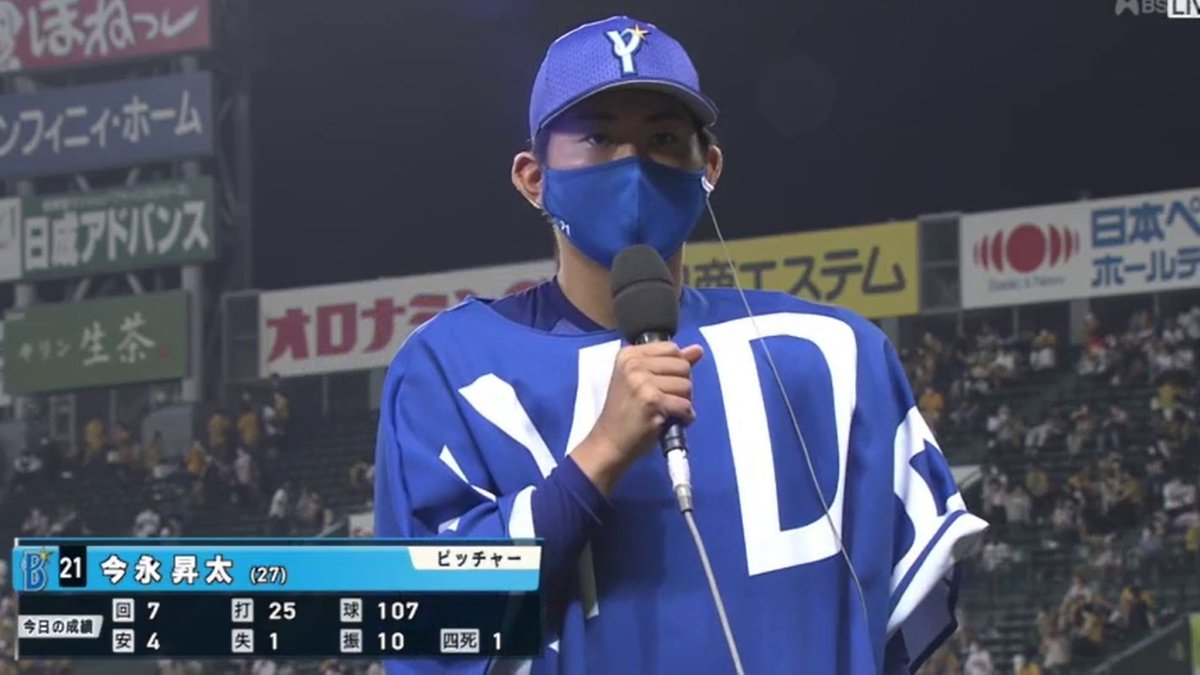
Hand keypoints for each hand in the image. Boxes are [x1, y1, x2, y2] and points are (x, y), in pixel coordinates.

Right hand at [573, 342, 703, 494]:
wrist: (609, 441)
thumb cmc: (626, 412)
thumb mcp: (642, 380)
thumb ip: (669, 363)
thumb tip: (698, 350)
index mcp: (629, 354)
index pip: (672, 348)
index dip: (676, 368)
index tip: (664, 384)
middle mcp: (633, 364)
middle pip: (682, 366)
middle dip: (682, 385)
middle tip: (666, 400)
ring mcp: (641, 382)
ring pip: (687, 385)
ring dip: (683, 402)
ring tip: (666, 411)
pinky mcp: (651, 401)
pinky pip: (685, 405)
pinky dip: (684, 417)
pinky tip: (672, 421)